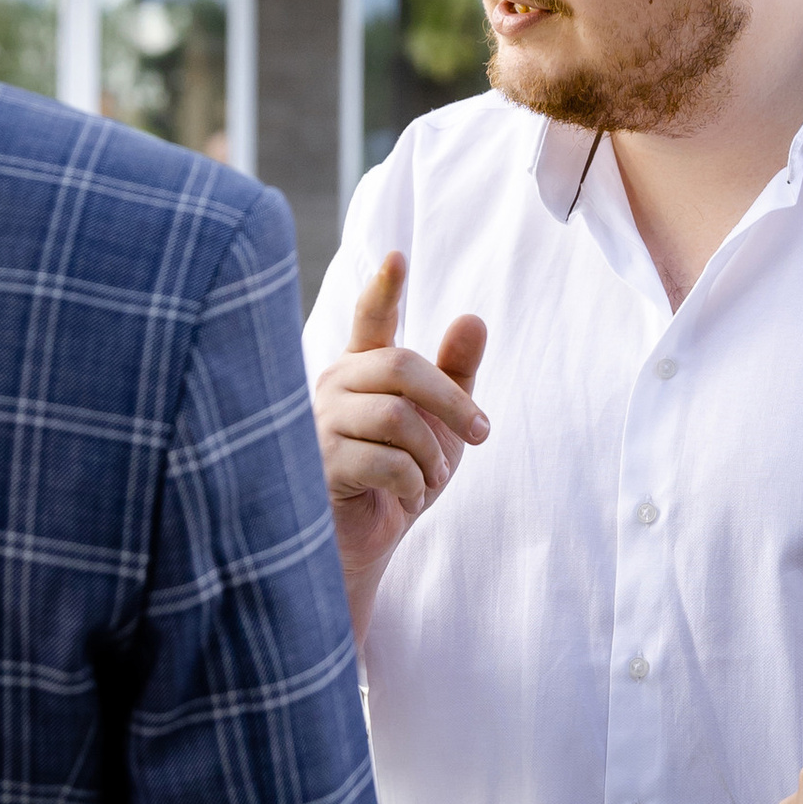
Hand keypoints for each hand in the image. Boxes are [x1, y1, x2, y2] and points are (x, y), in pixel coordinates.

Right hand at [313, 252, 489, 635]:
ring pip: (397, 416)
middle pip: (402, 367)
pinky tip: (407, 500)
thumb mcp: (440, 427)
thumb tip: (473, 318)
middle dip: (452, 402)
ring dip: (431, 456)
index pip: (370, 319)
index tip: (396, 256)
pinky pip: (385, 461)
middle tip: (483, 434)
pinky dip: (413, 484)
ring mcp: (321, 424)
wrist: (365, 547)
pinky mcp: (319, 464)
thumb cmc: (398, 479)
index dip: (383, 289)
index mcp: (362, 369)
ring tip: (430, 481)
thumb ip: (455, 375)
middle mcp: (335, 385)